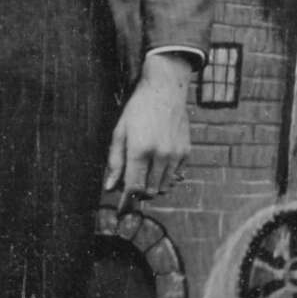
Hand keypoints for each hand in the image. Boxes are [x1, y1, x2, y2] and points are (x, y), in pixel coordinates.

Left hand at [104, 52, 193, 211]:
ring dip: (153, 186)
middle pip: (150, 191)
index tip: (122, 207)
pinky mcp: (186, 152)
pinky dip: (166, 176)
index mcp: (140, 150)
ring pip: (164, 186)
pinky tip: (158, 164)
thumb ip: (115, 161)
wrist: (165, 90)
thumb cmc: (138, 109)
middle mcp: (160, 155)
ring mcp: (175, 154)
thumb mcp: (120, 131)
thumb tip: (110, 187)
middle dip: (139, 192)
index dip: (127, 200)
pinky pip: (176, 176)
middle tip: (131, 182)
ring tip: (144, 172)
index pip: (134, 187)